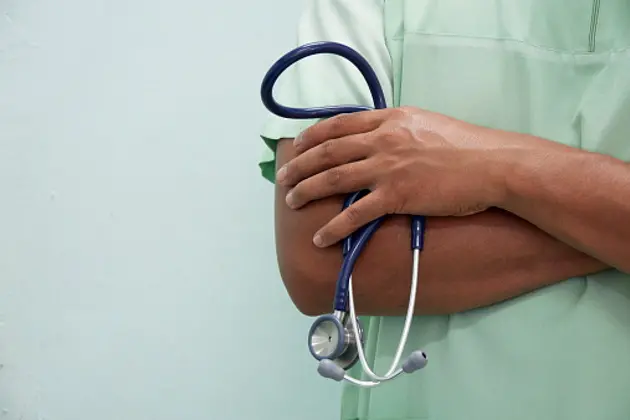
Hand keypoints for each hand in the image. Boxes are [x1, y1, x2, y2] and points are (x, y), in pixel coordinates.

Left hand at [275, 106, 518, 246]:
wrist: (492, 165)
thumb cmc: (465, 145)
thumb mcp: (426, 122)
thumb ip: (397, 127)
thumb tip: (378, 135)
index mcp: (389, 119)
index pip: (339, 124)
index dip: (312, 136)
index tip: (297, 147)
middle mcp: (383, 140)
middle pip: (328, 151)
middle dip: (300, 165)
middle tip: (282, 178)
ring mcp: (388, 168)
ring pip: (334, 178)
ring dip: (307, 191)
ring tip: (291, 202)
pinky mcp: (397, 196)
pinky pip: (356, 214)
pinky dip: (334, 227)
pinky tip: (320, 237)